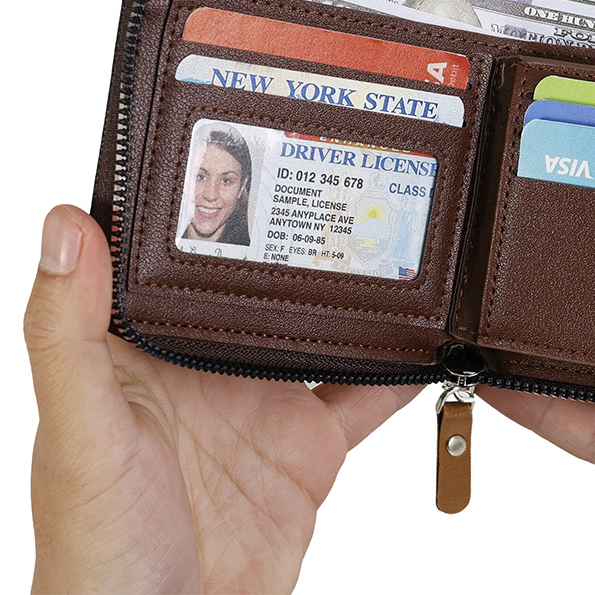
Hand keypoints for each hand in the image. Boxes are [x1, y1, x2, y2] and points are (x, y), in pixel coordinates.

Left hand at [25, 205, 422, 593]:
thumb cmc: (96, 551)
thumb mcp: (82, 430)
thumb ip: (68, 332)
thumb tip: (65, 222)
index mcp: (151, 345)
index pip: (182, 256)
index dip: (208, 202)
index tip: (246, 141)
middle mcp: (212, 364)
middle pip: (270, 284)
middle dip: (306, 236)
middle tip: (352, 173)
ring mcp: (267, 404)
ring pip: (326, 328)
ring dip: (361, 293)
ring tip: (402, 240)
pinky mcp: (311, 448)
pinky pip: (368, 394)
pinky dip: (402, 368)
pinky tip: (432, 336)